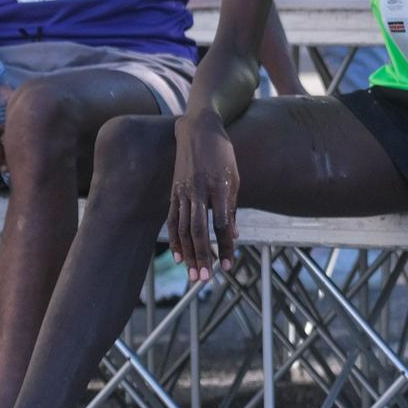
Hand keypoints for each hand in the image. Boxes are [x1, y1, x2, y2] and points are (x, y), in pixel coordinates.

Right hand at [168, 112, 238, 282]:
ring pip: (183, 229)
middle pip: (199, 231)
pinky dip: (175, 240)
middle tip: (206, 279)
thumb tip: (233, 235)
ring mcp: (183, 191)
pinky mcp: (174, 191)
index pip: (222, 225)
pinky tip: (179, 256)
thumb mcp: (235, 177)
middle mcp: (199, 190)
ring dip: (189, 254)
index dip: (225, 247)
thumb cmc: (222, 153)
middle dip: (203, 257)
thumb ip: (233, 207)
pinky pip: (173, 220)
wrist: (198, 128)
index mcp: (219, 186)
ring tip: (194, 275)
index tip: (229, 266)